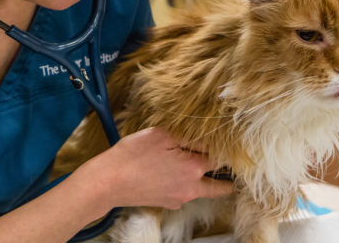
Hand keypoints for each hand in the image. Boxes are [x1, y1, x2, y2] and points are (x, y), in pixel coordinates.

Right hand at [75, 127, 232, 210]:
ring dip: (204, 182)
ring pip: (201, 191)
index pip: (219, 159)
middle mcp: (191, 187)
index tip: (226, 147)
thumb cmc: (132, 156)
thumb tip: (207, 140)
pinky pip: (183, 193)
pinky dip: (183, 185)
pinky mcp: (166, 203)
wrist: (108, 182)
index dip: (222, 151)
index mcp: (194, 168)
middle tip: (229, 172)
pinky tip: (172, 173)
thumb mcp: (161, 134)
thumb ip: (187, 136)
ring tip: (199, 168)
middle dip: (225, 179)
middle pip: (219, 186)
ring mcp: (179, 198)